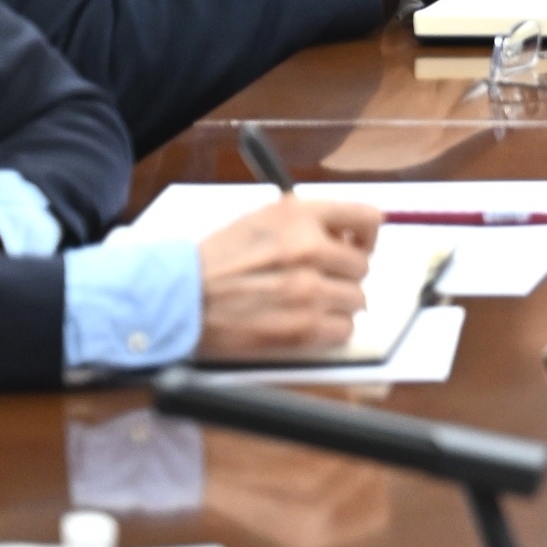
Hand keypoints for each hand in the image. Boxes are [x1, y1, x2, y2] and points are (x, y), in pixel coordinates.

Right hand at [194, 197, 381, 360]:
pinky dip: (330, 329)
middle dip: (343, 274)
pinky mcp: (302, 327)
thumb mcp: (262, 220)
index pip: (367, 217)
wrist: (179, 299)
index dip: (367, 235)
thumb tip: (345, 234)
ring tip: (306, 303)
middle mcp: (309, 249)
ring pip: (356, 299)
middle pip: (362, 266)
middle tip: (321, 279)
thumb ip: (306, 223)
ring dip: (337, 303)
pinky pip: (344, 329)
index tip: (358, 244)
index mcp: (299, 216)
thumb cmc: (214, 261)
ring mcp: (308, 290)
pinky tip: (305, 322)